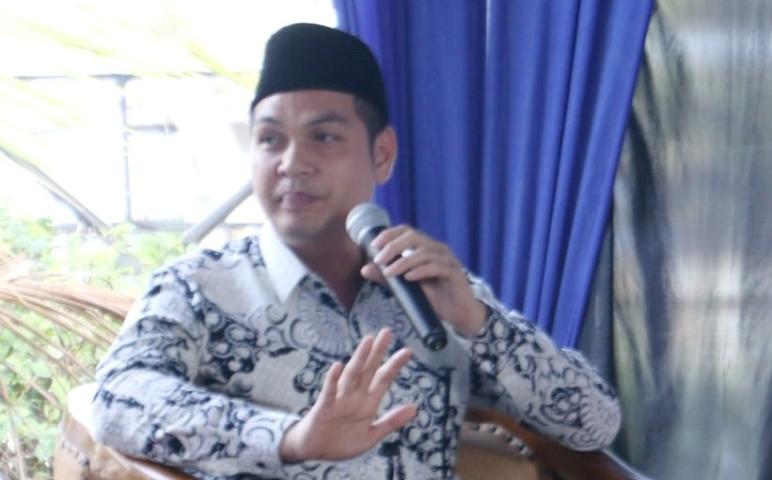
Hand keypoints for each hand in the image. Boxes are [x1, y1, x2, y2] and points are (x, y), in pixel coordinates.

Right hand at [279, 328, 416, 461]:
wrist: (314, 452)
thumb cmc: (341, 442)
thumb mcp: (371, 435)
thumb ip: (391, 422)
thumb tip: (415, 408)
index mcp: (368, 402)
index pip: (383, 379)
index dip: (394, 365)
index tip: (407, 351)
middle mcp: (354, 396)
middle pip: (368, 370)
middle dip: (377, 352)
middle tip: (387, 332)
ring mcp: (339, 400)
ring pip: (351, 376)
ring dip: (359, 359)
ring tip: (368, 342)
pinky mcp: (323, 408)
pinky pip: (328, 392)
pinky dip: (332, 380)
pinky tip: (337, 367)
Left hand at [360, 225, 486, 336]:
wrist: (459, 313)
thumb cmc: (434, 297)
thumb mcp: (406, 287)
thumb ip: (388, 277)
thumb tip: (365, 269)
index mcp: (425, 247)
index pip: (406, 231)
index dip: (389, 234)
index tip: (374, 245)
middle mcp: (437, 249)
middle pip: (414, 237)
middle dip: (393, 246)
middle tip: (379, 260)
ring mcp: (447, 260)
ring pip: (424, 252)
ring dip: (404, 262)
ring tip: (389, 273)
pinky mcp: (455, 273)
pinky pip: (437, 267)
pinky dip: (421, 271)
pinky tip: (409, 278)